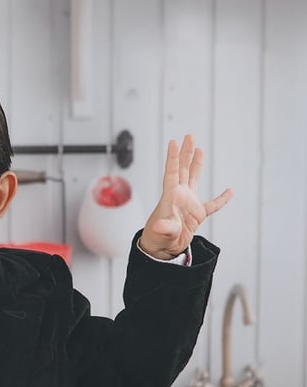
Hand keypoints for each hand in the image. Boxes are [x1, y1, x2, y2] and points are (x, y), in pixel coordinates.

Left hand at [139, 135, 232, 259]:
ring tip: (198, 148)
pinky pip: (212, 205)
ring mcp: (188, 204)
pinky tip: (229, 192)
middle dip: (186, 153)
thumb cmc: (157, 240)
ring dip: (196, 164)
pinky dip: (221, 199)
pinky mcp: (197, 215)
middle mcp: (179, 196)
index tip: (173, 142)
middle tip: (189, 136)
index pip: (172, 173)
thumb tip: (160, 226)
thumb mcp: (162, 234)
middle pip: (183, 170)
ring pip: (193, 179)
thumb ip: (165, 228)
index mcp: (170, 197)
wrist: (162, 251)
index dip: (173, 158)